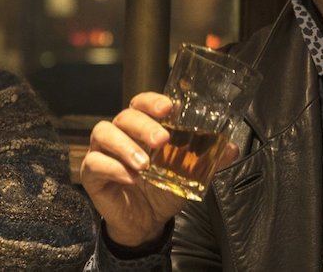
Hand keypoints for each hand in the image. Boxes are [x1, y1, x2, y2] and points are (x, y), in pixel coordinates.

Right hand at [79, 92, 238, 247]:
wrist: (145, 222)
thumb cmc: (162, 190)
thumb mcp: (189, 175)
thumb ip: (208, 160)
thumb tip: (231, 148)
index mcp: (141, 127)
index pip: (141, 103)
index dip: (152, 101)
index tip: (168, 108)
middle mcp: (119, 133)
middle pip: (124, 116)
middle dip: (143, 125)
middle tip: (162, 140)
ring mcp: (102, 151)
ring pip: (104, 133)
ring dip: (124, 145)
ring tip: (144, 164)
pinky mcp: (91, 173)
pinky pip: (94, 163)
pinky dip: (112, 168)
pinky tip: (129, 178)